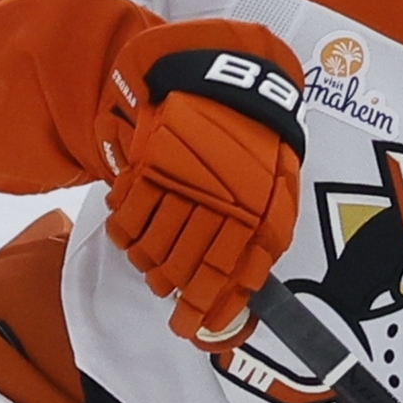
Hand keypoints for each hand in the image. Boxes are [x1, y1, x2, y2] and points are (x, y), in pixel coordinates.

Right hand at [97, 21, 306, 348]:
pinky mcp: (149, 164)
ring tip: (149, 264)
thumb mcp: (278, 185)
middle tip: (166, 291)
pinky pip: (128, 215)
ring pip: (152, 245)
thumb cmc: (253, 136)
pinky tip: (130, 234)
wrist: (220, 74)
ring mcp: (180, 182)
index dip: (205, 307)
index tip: (192, 328)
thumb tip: (247, 295)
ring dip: (147, 262)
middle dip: (171, 286)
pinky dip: (124, 231)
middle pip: (182, 265)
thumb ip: (264, 239)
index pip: (223, 274)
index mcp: (255, 208)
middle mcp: (217, 199)